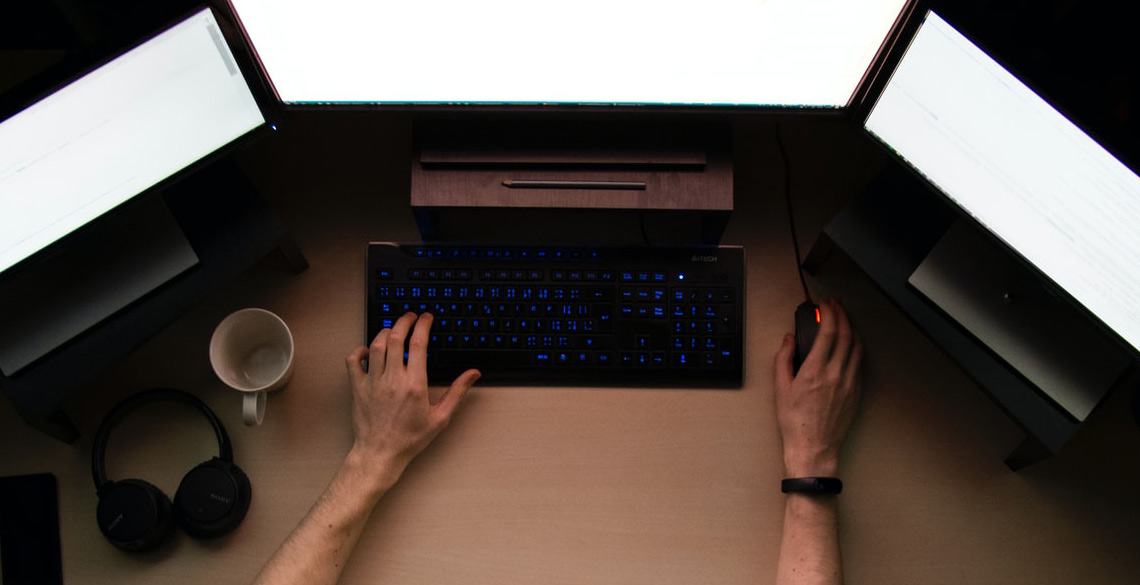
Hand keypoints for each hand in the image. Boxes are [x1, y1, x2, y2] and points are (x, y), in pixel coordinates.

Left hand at [344, 312, 479, 489]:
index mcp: (414, 384)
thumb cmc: (410, 439)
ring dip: (385, 331)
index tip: (426, 317)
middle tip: (411, 316)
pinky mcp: (358, 388)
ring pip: (376, 345)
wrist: (380, 454)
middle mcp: (392, 379)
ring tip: (393, 329)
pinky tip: (369, 350)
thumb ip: (457, 392)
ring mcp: (372, 382)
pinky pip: (353, 360)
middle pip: (395, 337)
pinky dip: (360, 350)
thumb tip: (473, 374)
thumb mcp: (440, 418)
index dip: (423, 325)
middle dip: (404, 321)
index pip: (418, 344)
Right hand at [773, 299, 862, 476]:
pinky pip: (861, 363)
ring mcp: (849, 383)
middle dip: (842, 315)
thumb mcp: (781, 388)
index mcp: (815, 371)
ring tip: (845, 321)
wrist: (813, 447)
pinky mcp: (856, 392)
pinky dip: (857, 348)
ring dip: (852, 329)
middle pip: (846, 335)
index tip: (825, 305)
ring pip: (857, 347)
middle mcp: (835, 374)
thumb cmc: (794, 421)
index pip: (828, 332)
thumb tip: (788, 340)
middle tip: (836, 307)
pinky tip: (852, 344)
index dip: (829, 314)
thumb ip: (784, 359)